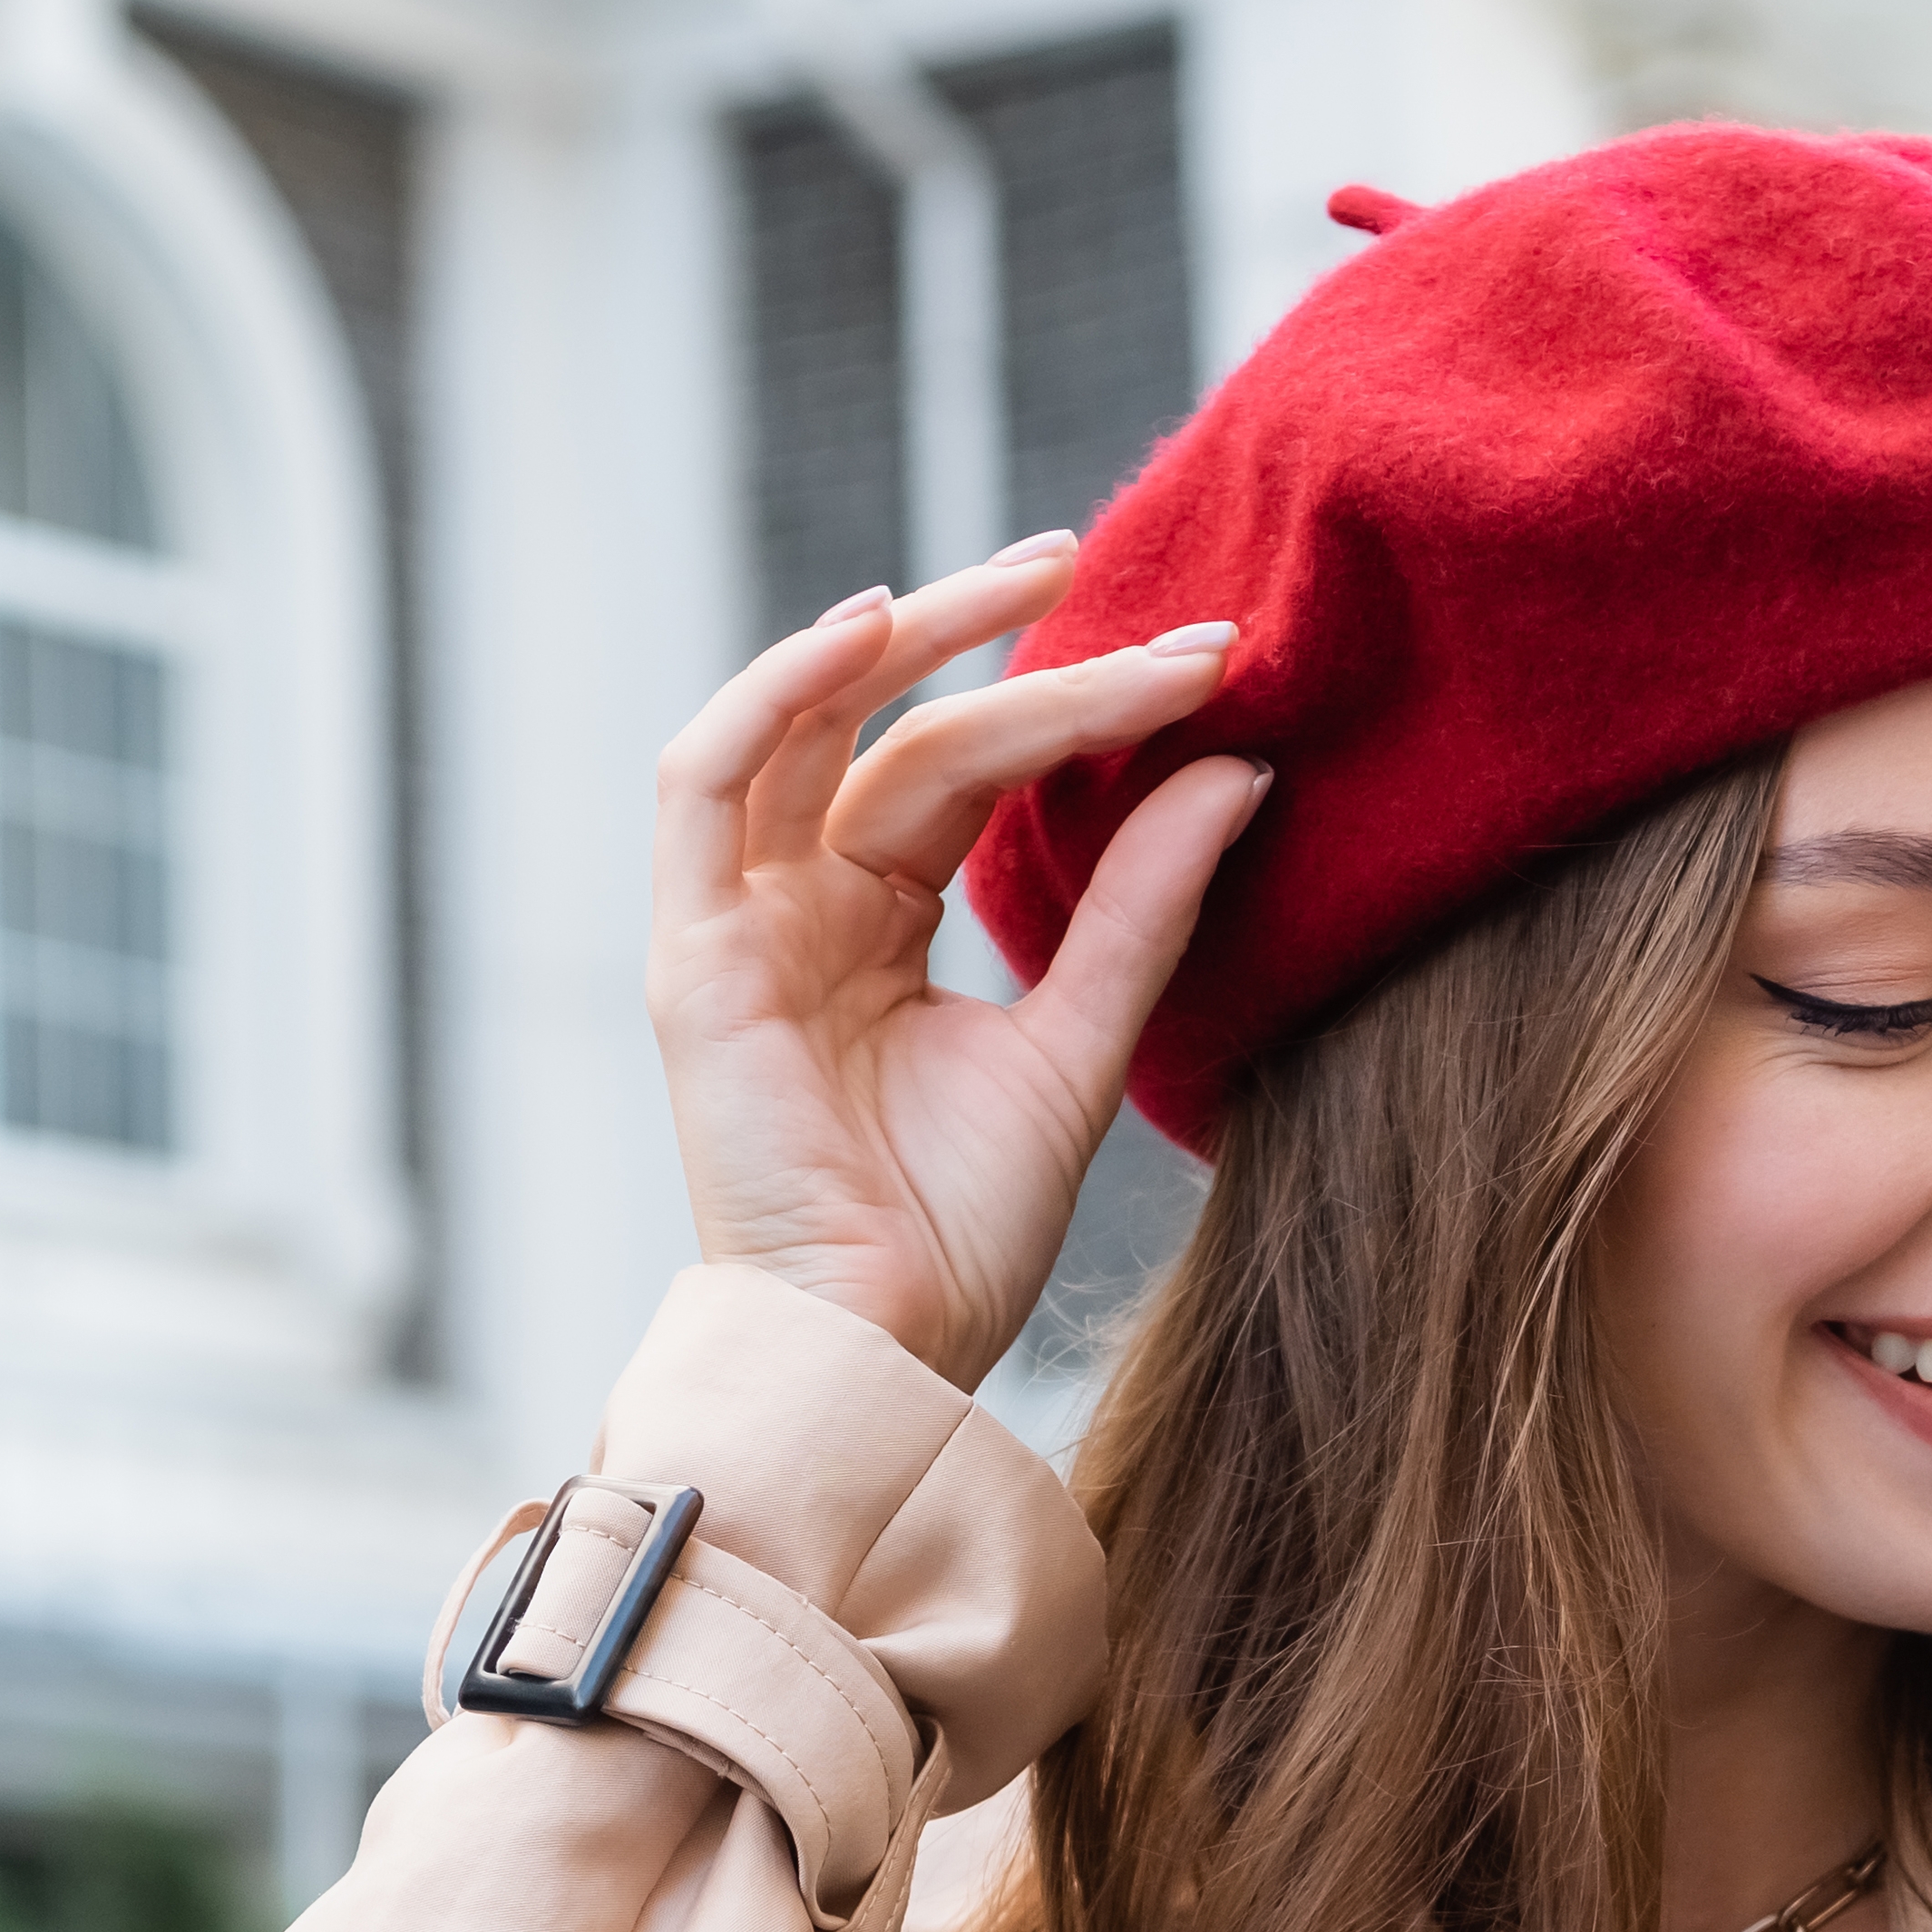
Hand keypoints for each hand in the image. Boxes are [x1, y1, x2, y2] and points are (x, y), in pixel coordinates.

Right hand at [645, 535, 1271, 1388]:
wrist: (886, 1361)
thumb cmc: (961, 1239)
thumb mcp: (1080, 1046)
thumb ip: (1141, 909)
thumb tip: (1239, 766)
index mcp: (877, 929)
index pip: (972, 772)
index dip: (1081, 706)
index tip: (1206, 663)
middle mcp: (802, 908)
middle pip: (903, 731)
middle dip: (1009, 646)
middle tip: (1107, 569)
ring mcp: (740, 926)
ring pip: (814, 726)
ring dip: (909, 637)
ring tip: (1027, 580)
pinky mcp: (693, 956)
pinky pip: (703, 779)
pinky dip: (775, 688)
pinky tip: (873, 624)